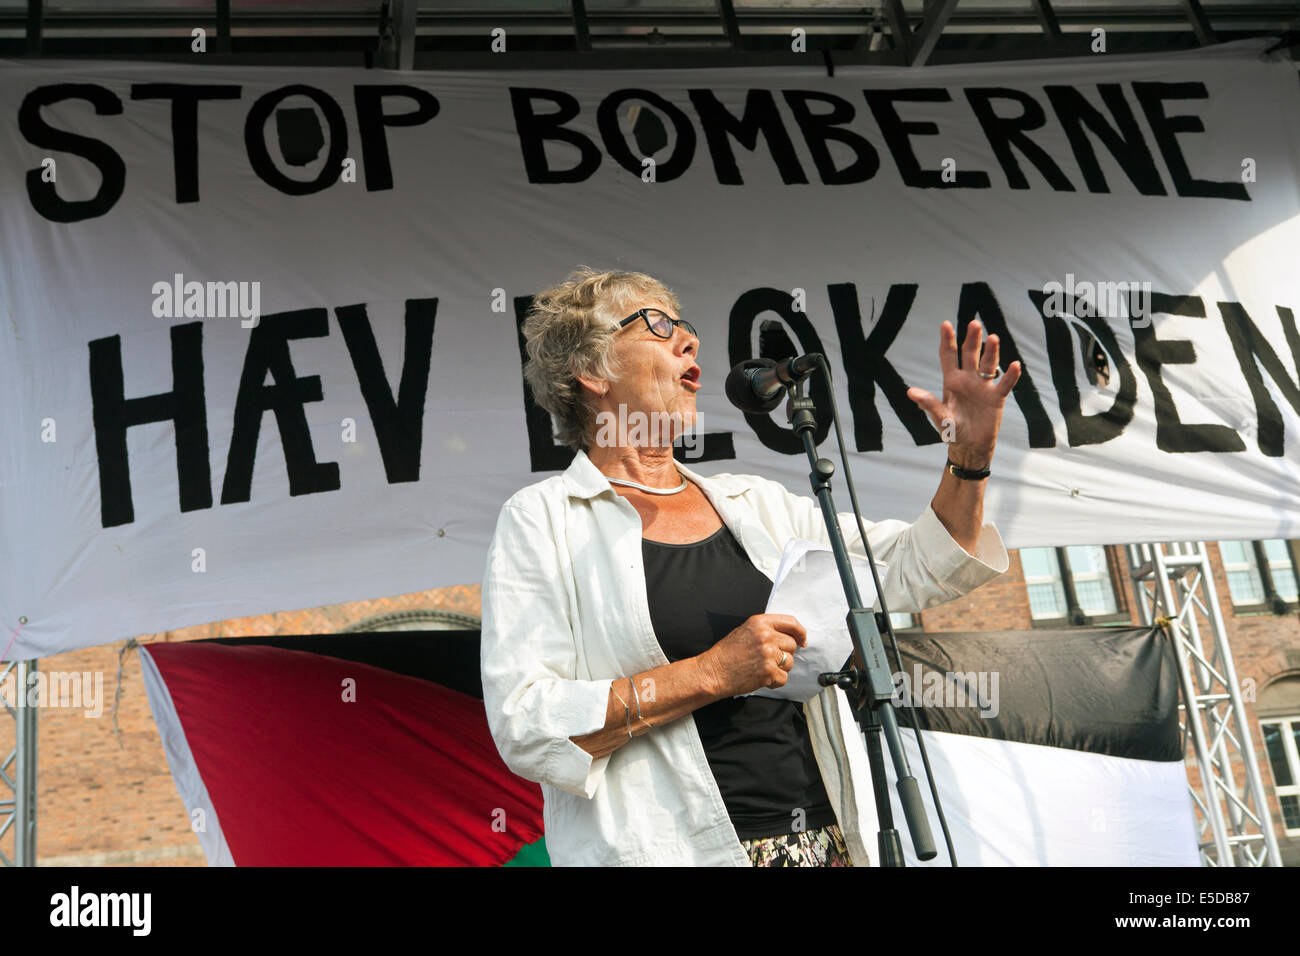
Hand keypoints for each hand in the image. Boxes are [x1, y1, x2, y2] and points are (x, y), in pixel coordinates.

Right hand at [698, 614, 806, 697]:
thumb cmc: (726, 653)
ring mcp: (768, 654)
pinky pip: (783, 678)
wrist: (713, 672)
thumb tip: (789, 637)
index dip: (800, 632)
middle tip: (769, 659)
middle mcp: (766, 636)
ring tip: (762, 668)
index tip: (802, 640)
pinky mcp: (769, 672)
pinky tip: (761, 678)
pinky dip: (774, 681)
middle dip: (784, 653)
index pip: (791, 623)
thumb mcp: (745, 631)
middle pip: (792, 645)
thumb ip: (766, 630)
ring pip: (790, 662)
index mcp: (760, 623)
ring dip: (780, 668)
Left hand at [906, 319, 1021, 468]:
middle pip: (970, 354)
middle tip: (974, 323)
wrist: (970, 447)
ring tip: (993, 338)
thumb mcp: (940, 417)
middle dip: (972, 339)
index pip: (948, 356)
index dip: (947, 340)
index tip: (946, 324)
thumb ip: (928, 403)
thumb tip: (911, 392)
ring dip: (991, 352)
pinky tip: (1014, 365)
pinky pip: (1004, 384)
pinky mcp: (996, 398)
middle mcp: (968, 379)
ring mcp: (983, 387)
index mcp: (951, 381)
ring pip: (988, 364)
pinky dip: (1010, 375)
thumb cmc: (952, 432)